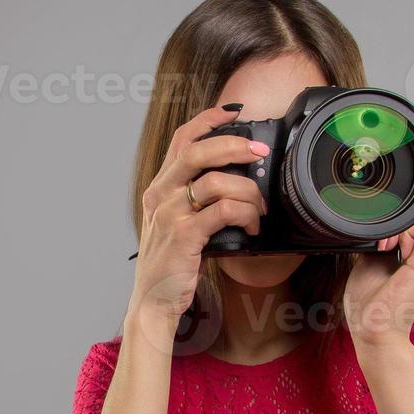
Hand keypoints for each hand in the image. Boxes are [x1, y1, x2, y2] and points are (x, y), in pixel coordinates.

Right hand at [127, 104, 268, 337]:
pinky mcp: (184, 235)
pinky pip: (224, 211)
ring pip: (217, 182)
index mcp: (159, 188)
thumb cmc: (171, 264)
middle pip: (199, 151)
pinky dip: (246, 214)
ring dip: (248, 192)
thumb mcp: (175, 225)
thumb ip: (194, 201)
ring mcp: (170, 215)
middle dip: (235, 145)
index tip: (232, 113)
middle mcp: (161, 196)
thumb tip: (235, 181)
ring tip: (260, 209)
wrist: (153, 300)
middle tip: (259, 151)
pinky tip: (253, 226)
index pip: (181, 141)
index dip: (207, 121)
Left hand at [343, 190, 413, 350]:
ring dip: (399, 216)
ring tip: (382, 242)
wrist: (375, 331)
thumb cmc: (371, 306)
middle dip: (402, 203)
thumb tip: (367, 220)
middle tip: (378, 225)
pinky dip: (402, 226)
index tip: (377, 215)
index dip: (405, 201)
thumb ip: (377, 238)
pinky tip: (387, 245)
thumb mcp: (369, 260)